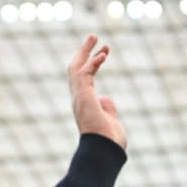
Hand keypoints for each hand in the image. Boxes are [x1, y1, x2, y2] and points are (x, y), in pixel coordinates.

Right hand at [67, 34, 126, 148]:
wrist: (104, 150)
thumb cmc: (109, 142)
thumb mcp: (111, 120)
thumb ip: (108, 108)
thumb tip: (106, 99)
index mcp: (84, 105)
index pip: (84, 79)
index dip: (92, 63)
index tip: (103, 53)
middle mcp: (78, 100)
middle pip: (75, 70)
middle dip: (84, 52)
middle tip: (93, 37)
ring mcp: (79, 98)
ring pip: (76, 68)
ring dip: (85, 51)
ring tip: (94, 36)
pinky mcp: (83, 96)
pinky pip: (85, 74)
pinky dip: (93, 63)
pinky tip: (103, 54)